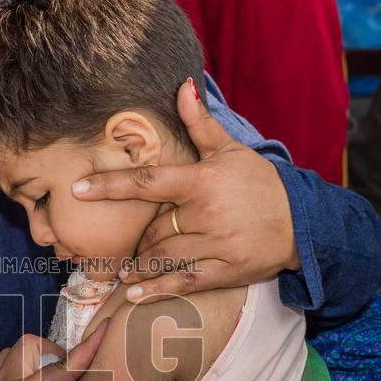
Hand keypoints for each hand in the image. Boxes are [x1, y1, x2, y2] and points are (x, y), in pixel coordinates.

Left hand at [0, 321, 110, 380]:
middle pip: (33, 345)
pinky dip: (15, 367)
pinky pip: (0, 364)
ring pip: (13, 350)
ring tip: (44, 377)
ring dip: (32, 358)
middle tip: (64, 373)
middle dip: (52, 352)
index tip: (102, 329)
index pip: (62, 367)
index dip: (86, 348)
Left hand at [72, 79, 298, 303]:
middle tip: (125, 246)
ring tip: (123, 271)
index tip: (77, 190)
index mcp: (203, 181)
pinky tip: (134, 294)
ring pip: (163, 257)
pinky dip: (156, 289)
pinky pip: (183, 282)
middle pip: (153, 229)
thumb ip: (201, 124)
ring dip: (139, 267)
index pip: (148, 182)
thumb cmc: (260, 184)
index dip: (110, 186)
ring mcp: (217, 245)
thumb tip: (181, 86)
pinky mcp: (226, 271)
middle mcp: (207, 213)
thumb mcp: (231, 151)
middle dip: (137, 239)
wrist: (303, 223)